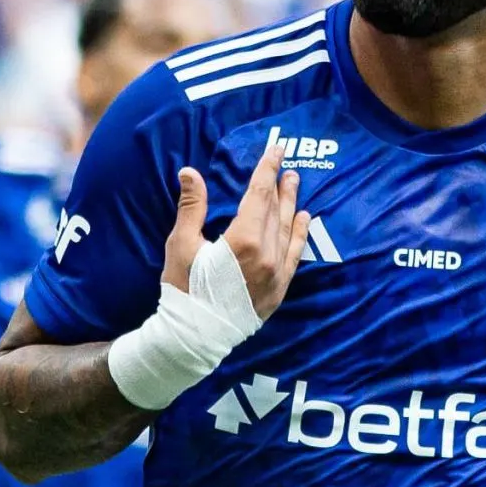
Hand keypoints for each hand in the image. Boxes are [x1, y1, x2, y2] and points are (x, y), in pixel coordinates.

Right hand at [159, 135, 308, 316]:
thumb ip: (192, 206)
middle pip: (276, 211)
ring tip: (294, 185)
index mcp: (244, 240)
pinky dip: (300, 235)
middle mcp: (267, 254)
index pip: (260, 195)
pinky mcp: (279, 289)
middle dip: (280, 186)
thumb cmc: (183, 288)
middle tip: (286, 166)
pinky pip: (294, 255)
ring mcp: (276, 273)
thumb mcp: (181, 244)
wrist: (195, 335)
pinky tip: (304, 220)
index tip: (276, 150)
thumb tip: (189, 172)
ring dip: (292, 205)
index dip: (267, 170)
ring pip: (288, 230)